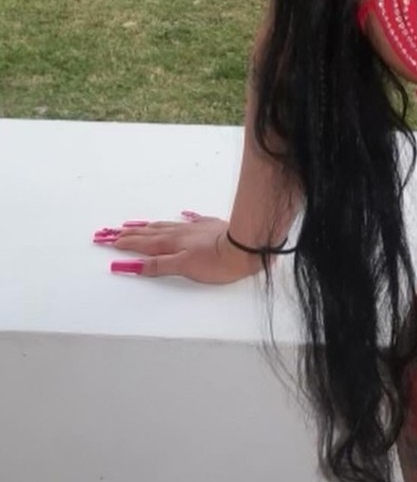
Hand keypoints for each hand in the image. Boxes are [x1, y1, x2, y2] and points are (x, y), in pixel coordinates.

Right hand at [92, 210, 260, 282]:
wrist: (246, 247)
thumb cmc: (216, 262)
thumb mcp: (183, 267)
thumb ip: (157, 265)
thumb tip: (129, 264)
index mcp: (171, 244)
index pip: (141, 244)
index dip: (123, 243)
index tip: (105, 240)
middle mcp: (180, 233)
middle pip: (148, 234)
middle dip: (127, 234)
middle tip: (108, 231)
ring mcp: (195, 229)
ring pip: (165, 225)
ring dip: (147, 226)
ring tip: (133, 224)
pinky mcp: (211, 226)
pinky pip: (193, 219)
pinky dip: (184, 217)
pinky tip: (182, 214)